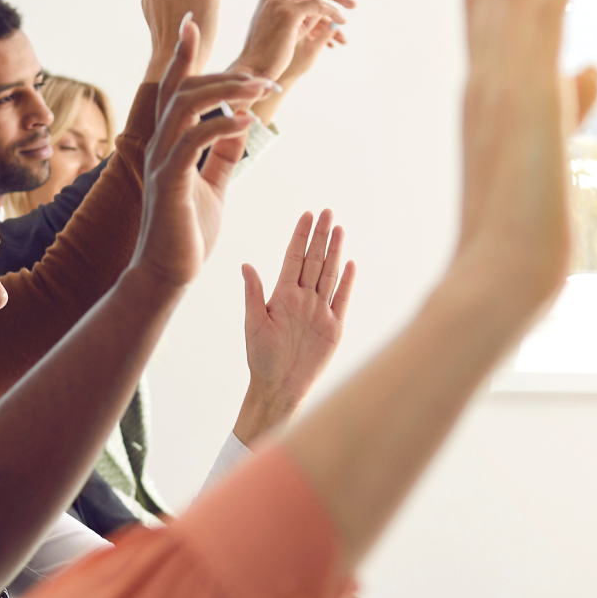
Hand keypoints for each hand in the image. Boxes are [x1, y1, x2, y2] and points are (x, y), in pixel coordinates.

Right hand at [126, 16, 273, 291]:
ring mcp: (161, 162)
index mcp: (169, 144)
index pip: (174, 90)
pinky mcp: (168, 182)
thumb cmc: (186, 233)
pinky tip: (247, 120)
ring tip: (261, 88)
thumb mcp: (213, 185)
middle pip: (182, 88)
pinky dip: (222, 124)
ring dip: (226, 91)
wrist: (167, 274)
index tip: (192, 24)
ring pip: (186, 106)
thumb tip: (242, 124)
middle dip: (222, 73)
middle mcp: (160, 146)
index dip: (182, 56)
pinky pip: (193, 141)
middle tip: (264, 77)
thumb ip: (223, 153)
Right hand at [229, 0, 356, 121]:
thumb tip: (324, 12)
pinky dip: (334, 13)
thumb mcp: (288, 32)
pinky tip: (342, 22)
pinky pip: (319, 6)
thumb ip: (302, 18)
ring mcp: (279, 2)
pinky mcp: (289, 14)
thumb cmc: (269, 57)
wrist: (254, 71)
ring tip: (353, 4)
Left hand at [236, 210, 355, 444]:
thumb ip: (253, 293)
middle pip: (314, 260)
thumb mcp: (254, 323)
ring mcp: (320, 311)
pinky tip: (350, 263)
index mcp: (282, 295)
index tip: (306, 214)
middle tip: (327, 211)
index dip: (300, 236)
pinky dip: (346, 282)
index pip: (294, 258)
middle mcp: (302, 298)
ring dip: (334, 251)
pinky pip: (341, 299)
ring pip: (329, 274)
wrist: (279, 387)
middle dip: (320, 236)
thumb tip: (246, 265)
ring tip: (339, 228)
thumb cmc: (260, 358)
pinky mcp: (333, 327)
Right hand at [457, 0, 596, 313]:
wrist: (501, 273)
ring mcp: (500, 78)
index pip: (482, 4)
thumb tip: (591, 70)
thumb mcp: (548, 152)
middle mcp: (482, 73)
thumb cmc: (520, 231)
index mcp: (481, 90)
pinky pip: (540, 8)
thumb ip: (566, 104)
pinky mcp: (527, 89)